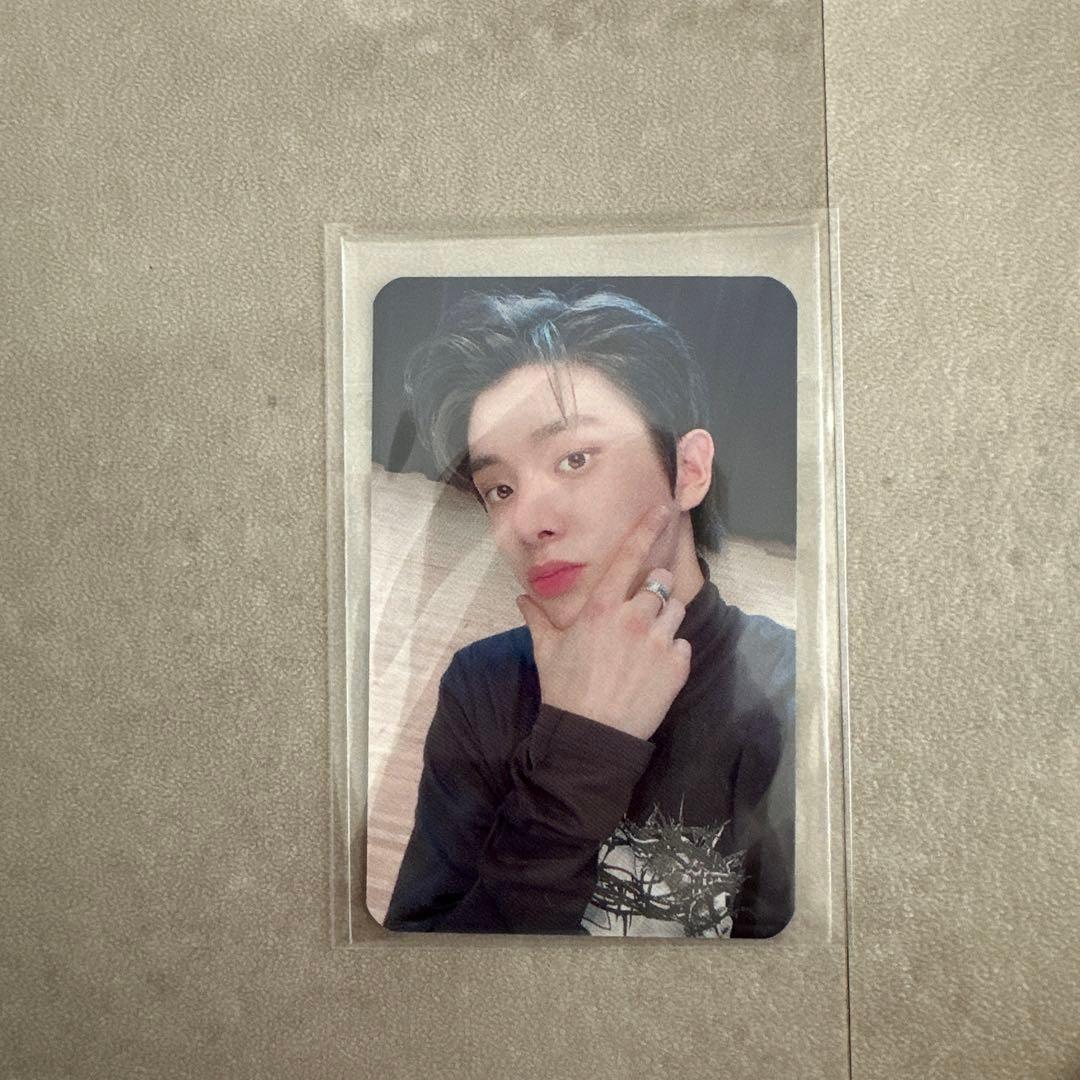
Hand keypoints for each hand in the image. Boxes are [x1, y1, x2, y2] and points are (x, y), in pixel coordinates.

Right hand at [516, 505, 691, 740]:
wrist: (591, 736)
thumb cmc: (565, 690)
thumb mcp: (546, 650)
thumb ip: (537, 618)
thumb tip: (520, 598)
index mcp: (602, 607)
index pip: (630, 556)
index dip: (649, 528)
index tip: (665, 509)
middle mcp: (634, 616)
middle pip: (660, 584)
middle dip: (653, 593)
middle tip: (638, 615)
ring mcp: (659, 641)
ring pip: (675, 611)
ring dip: (664, 621)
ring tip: (645, 645)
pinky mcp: (677, 665)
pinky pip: (683, 645)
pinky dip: (671, 653)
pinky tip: (652, 670)